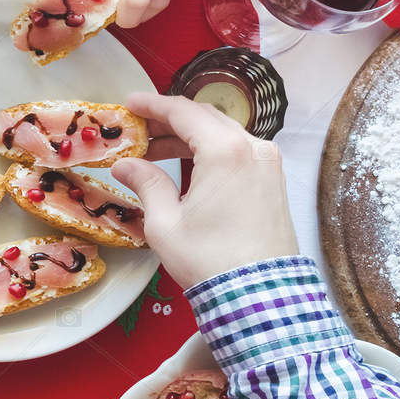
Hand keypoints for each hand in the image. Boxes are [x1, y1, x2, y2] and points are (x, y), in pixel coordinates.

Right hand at [111, 93, 298, 288]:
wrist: (259, 295)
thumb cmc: (209, 259)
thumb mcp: (165, 223)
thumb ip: (146, 184)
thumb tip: (126, 165)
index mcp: (225, 150)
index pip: (184, 112)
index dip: (153, 105)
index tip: (129, 104)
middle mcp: (253, 147)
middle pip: (206, 119)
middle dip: (170, 121)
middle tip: (139, 130)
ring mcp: (268, 163)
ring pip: (223, 135)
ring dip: (190, 138)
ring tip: (156, 154)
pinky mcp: (273, 181)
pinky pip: (238, 152)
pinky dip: (211, 153)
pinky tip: (188, 169)